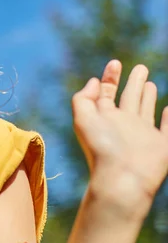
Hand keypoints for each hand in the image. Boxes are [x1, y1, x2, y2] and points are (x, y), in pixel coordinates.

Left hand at [71, 60, 167, 218]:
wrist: (122, 179)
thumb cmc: (101, 148)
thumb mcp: (83, 118)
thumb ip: (84, 98)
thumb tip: (94, 81)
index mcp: (104, 118)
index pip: (106, 93)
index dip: (110, 77)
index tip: (115, 62)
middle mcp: (123, 125)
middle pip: (129, 98)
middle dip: (133, 82)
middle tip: (140, 67)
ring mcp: (143, 135)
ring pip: (146, 110)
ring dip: (148, 96)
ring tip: (149, 83)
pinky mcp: (161, 146)